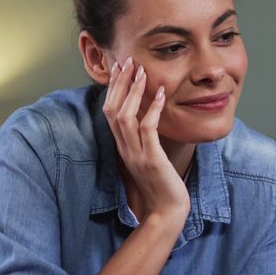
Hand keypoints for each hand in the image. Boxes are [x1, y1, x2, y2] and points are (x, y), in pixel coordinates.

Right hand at [102, 57, 189, 222]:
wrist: (165, 213)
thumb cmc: (160, 187)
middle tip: (127, 61)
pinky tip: (161, 93)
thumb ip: (143, 141)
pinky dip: (153, 109)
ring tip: (142, 71)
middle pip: (113, 109)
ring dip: (133, 91)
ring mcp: (136, 154)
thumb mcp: (147, 158)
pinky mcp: (152, 159)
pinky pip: (148, 129)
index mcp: (122, 147)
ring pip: (126, 116)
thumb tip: (148, 119)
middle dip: (119, 83)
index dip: (113, 89)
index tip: (119, 68)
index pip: (110, 112)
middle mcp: (125, 148)